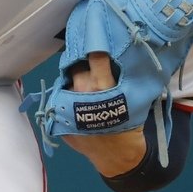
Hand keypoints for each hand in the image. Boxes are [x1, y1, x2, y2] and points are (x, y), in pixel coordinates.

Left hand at [59, 51, 146, 177]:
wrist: (119, 157)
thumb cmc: (129, 125)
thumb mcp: (132, 97)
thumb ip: (119, 76)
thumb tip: (112, 53)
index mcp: (102, 85)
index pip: (95, 54)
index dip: (94, 43)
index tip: (95, 35)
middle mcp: (83, 92)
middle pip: (77, 66)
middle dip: (83, 63)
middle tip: (91, 65)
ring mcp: (69, 106)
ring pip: (68, 81)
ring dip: (74, 79)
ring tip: (85, 84)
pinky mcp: (60, 118)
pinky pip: (61, 98)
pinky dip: (67, 95)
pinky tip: (77, 100)